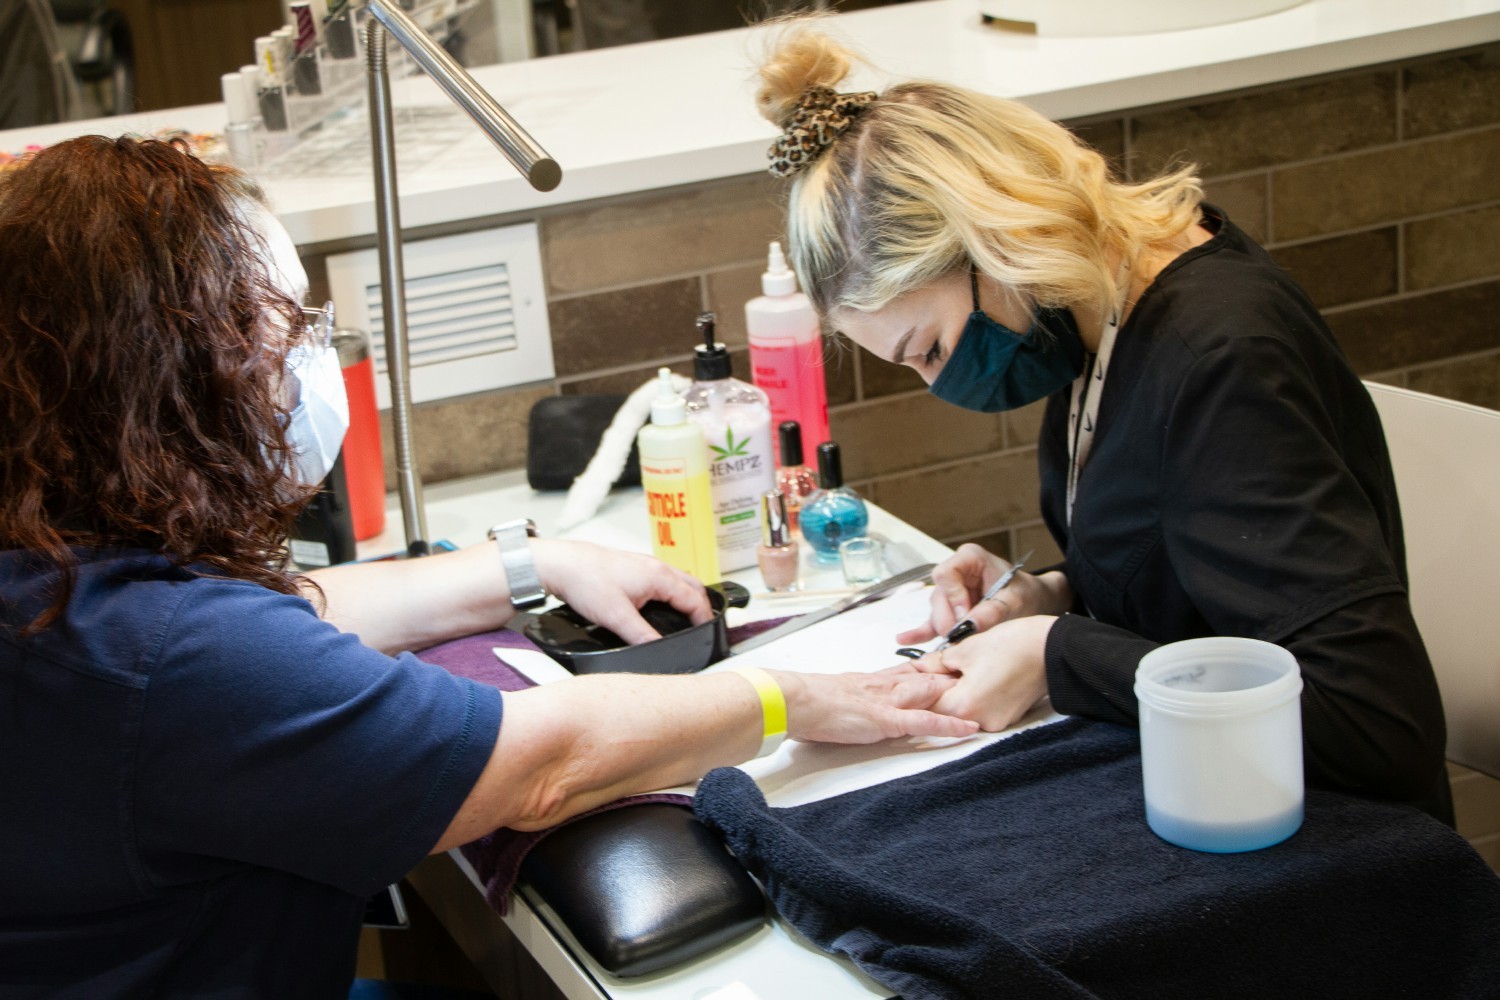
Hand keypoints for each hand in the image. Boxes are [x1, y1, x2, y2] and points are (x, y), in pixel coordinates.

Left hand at [532, 539, 711, 644]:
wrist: (562, 564)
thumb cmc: (587, 581)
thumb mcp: (616, 617)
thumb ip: (640, 636)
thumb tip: (658, 650)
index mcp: (660, 576)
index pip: (695, 599)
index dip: (704, 619)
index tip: (707, 634)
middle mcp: (656, 567)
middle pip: (692, 586)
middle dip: (701, 606)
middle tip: (702, 625)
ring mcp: (645, 564)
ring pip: (678, 580)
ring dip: (686, 597)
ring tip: (686, 616)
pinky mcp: (633, 567)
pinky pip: (663, 579)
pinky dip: (671, 592)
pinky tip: (660, 605)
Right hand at [770, 669, 980, 744]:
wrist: (794, 701)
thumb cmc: (807, 701)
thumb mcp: (835, 694)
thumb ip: (851, 699)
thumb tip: (853, 707)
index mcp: (873, 680)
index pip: (910, 671)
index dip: (935, 670)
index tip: (955, 667)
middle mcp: (886, 686)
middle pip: (928, 678)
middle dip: (956, 678)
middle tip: (986, 674)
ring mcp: (888, 702)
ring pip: (932, 694)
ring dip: (959, 696)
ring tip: (988, 696)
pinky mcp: (885, 720)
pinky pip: (923, 722)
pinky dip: (949, 726)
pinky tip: (969, 728)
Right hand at [896, 543, 1070, 645]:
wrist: (1036, 604)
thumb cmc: (1028, 595)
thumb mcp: (1016, 602)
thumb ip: (992, 612)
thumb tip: (969, 625)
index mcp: (970, 559)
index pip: (945, 574)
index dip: (952, 597)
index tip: (966, 617)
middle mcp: (956, 573)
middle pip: (938, 596)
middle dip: (948, 619)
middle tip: (962, 637)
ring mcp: (951, 593)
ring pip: (936, 612)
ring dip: (947, 630)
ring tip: (959, 643)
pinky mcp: (950, 611)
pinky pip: (932, 622)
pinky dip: (921, 632)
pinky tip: (904, 640)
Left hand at [902, 615, 1054, 731]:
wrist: (1053, 649)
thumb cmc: (1012, 645)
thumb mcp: (965, 649)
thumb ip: (937, 663)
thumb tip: (920, 668)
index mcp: (964, 706)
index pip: (925, 703)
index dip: (913, 688)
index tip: (903, 679)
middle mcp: (980, 721)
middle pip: (943, 708)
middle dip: (935, 688)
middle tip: (928, 668)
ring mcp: (996, 722)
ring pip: (963, 707)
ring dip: (954, 690)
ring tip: (955, 667)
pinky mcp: (1007, 716)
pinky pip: (980, 707)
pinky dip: (973, 693)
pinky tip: (976, 674)